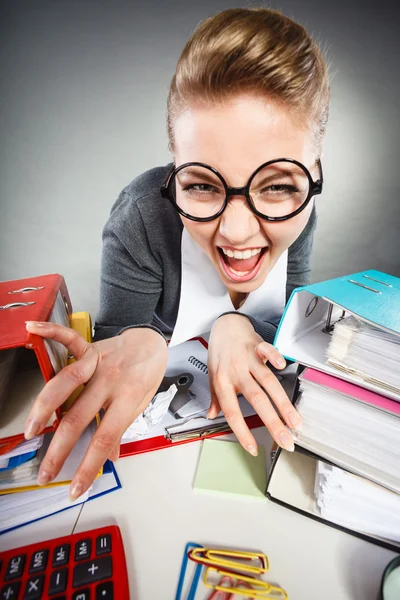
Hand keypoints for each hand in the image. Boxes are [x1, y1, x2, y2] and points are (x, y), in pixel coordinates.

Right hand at [24, 322, 167, 498]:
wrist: (152, 341)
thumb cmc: (147, 373)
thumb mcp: (141, 404)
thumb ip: (120, 428)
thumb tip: (109, 458)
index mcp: (127, 399)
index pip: (104, 438)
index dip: (88, 466)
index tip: (75, 488)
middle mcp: (110, 380)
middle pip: (79, 416)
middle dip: (58, 449)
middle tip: (45, 472)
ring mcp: (98, 362)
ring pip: (66, 383)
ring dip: (44, 407)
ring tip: (31, 430)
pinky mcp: (90, 346)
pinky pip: (68, 339)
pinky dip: (50, 333)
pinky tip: (31, 331)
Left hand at [207, 314, 301, 455]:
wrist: (224, 326)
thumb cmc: (220, 353)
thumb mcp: (212, 376)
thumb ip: (215, 398)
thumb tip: (212, 415)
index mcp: (222, 382)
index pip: (232, 412)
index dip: (242, 432)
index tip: (254, 448)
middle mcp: (236, 372)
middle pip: (256, 400)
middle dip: (273, 423)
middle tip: (285, 441)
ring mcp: (248, 359)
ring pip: (268, 382)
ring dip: (283, 403)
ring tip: (295, 421)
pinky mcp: (258, 345)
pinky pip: (268, 351)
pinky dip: (275, 358)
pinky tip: (284, 369)